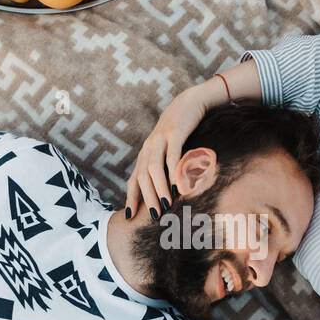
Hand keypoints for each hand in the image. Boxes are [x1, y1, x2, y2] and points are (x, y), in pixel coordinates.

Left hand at [125, 85, 211, 220]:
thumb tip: (170, 194)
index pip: (134, 179)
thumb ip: (166, 169)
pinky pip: (172, 156)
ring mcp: (160, 140)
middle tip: (154, 216)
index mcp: (145, 154)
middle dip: (147, 198)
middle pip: (142, 177)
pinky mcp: (174, 133)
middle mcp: (148, 148)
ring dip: (160, 189)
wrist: (189, 102)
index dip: (131, 198)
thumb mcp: (169, 150)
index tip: (130, 217)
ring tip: (166, 205)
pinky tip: (179, 185)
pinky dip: (174, 172)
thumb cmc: (181, 131)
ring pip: (154, 168)